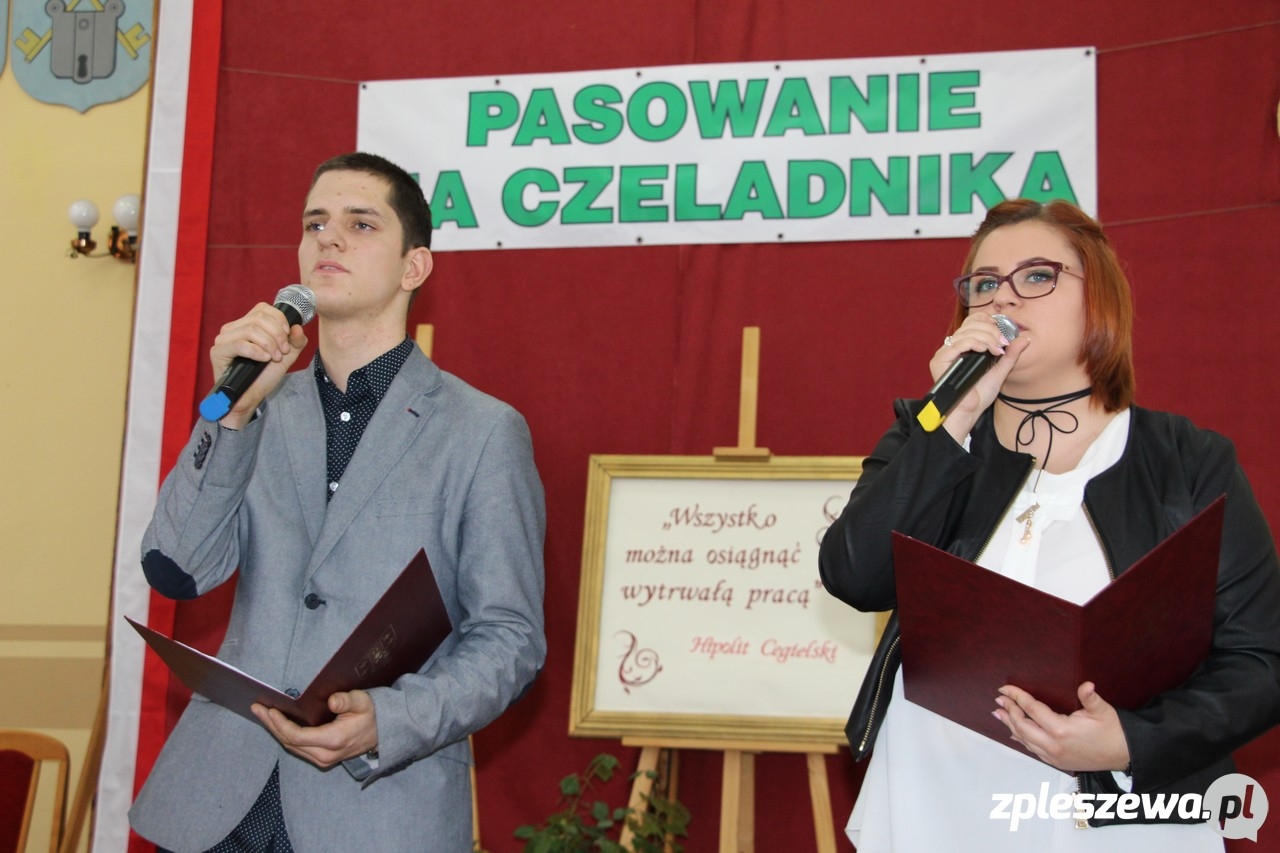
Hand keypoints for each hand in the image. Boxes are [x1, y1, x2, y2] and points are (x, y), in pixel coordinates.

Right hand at [209, 303, 308, 427]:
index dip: (279, 319)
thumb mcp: (286, 356)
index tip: (288, 335)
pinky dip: (256, 351)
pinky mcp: (218, 352)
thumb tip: (297, 327)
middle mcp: (233, 329)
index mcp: (247, 325)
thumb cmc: (264, 376)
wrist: (250, 398)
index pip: (262, 308)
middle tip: (283, 351)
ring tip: (274, 358)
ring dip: (269, 344)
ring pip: (250, 329)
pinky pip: (239, 344)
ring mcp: (224, 339)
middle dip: (277, 334)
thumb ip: (295, 341)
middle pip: (259, 318)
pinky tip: (264, 360)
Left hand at [251, 690, 377, 768]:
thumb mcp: (362, 702)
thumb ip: (347, 700)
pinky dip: (285, 735)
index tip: (269, 709)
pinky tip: (277, 724)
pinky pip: (297, 747)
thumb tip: (332, 701)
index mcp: (333, 740)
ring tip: (262, 714)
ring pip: (291, 747)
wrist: (383, 732)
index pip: (296, 736)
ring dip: (275, 730)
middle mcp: (325, 755)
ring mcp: (323, 759)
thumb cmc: (371, 714)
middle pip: (289, 742)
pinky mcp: (322, 758)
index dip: (280, 723)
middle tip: (257, 708)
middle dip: (271, 725)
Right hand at [929, 313, 1029, 440]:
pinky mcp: (940, 360)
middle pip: (971, 324)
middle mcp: (954, 347)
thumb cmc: (980, 394)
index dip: (988, 321)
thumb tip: (1024, 339)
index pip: (973, 322)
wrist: (969, 411)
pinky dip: (973, 343)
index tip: (1003, 332)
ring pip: (966, 332)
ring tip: (997, 350)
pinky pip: (958, 344)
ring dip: (986, 337)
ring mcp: (946, 353)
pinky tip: (984, 350)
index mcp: (965, 346)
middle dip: (991, 330)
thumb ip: (1010, 355)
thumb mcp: (1000, 370)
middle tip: (1003, 343)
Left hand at [993, 681, 1129, 772]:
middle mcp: (1054, 745)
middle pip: (1022, 726)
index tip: (1006, 689)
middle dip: (1009, 711)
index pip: (1031, 710)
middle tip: (999, 700)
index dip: (1016, 697)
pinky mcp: (1057, 762)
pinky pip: (1032, 749)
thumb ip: (1090, 697)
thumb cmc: (1113, 732)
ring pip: (1024, 739)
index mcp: (1061, 730)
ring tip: (999, 713)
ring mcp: (1054, 756)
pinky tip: (1014, 732)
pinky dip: (1021, 739)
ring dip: (1010, 725)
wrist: (1124, 755)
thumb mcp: (1102, 710)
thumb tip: (1086, 685)